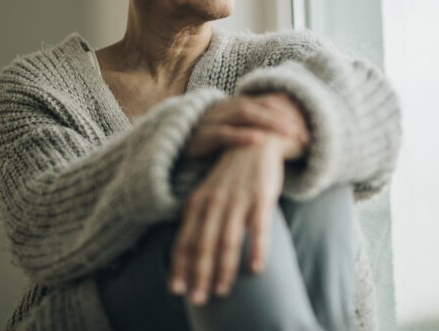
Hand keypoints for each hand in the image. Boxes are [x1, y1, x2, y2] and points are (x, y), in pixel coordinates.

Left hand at [168, 133, 293, 303]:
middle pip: (203, 244)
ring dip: (224, 269)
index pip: (184, 239)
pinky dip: (257, 249)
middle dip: (199, 275)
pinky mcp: (261, 197)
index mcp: (198, 202)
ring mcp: (238, 199)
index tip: (177, 291)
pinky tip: (256, 269)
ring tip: (222, 292)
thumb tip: (188, 253)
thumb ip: (199, 219)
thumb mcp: (209, 192)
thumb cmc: (233, 174)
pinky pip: (259, 227)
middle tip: (198, 299)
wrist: (259, 139)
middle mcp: (215, 202)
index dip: (180, 266)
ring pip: (228, 240)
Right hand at [184, 92, 309, 159]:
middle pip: (260, 106)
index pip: (267, 102)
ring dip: (269, 122)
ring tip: (289, 133)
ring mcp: (214, 119)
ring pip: (245, 115)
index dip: (287, 111)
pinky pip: (224, 134)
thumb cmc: (209, 140)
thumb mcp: (233, 131)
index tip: (307, 126)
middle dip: (284, 117)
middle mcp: (227, 108)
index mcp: (236, 105)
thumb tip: (286, 135)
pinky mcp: (202, 136)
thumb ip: (255, 128)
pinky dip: (242, 136)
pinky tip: (259, 141)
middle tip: (304, 131)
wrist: (173, 144)